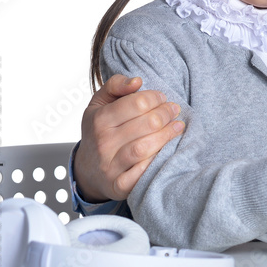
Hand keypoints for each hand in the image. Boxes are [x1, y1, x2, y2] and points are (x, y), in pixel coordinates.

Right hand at [74, 74, 184, 201]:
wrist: (87, 169)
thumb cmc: (99, 131)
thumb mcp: (100, 104)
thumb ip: (115, 85)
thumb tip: (137, 81)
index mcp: (99, 120)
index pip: (138, 103)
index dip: (156, 98)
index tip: (163, 98)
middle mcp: (103, 143)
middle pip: (147, 124)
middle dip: (166, 113)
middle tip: (174, 110)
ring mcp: (110, 166)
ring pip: (145, 148)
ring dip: (168, 135)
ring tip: (178, 126)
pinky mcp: (118, 186)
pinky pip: (142, 173)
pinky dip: (157, 161)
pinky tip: (167, 151)